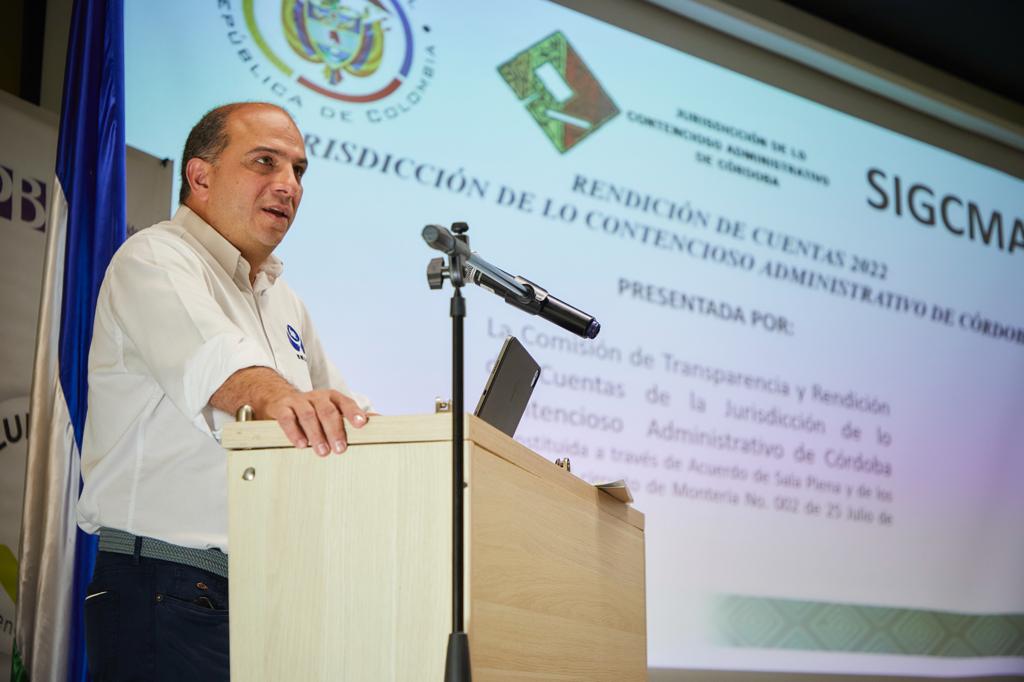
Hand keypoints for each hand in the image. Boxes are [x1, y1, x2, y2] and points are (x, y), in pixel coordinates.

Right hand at [211, 367, 367, 455]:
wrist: (278, 397)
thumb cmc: (312, 409)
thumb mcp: (333, 410)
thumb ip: (353, 416)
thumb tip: (381, 420)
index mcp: (332, 398)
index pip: (345, 403)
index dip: (354, 413)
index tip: (362, 424)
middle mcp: (317, 397)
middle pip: (328, 411)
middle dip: (335, 430)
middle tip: (340, 449)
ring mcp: (299, 401)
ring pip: (309, 415)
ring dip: (317, 434)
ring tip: (323, 451)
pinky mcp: (282, 407)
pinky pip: (288, 418)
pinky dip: (294, 431)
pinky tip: (300, 444)